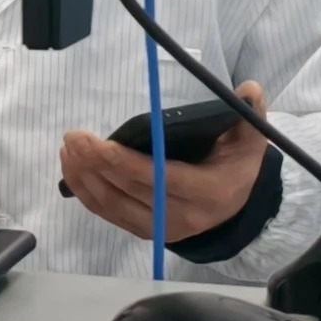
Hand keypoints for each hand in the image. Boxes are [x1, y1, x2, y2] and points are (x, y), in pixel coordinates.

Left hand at [57, 115, 272, 247]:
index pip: (162, 180)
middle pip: (130, 192)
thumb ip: (250, 113)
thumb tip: (248, 89)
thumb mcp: (251, 139)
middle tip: (74, 137)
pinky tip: (73, 169)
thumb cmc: (237, 165)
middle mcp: (182, 217)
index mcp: (209, 192)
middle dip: (97, 165)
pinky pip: (109, 214)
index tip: (100, 144)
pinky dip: (86, 193)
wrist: (236, 207)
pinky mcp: (144, 231)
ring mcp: (161, 229)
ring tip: (69, 148)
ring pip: (113, 206)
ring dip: (84, 178)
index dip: (128, 165)